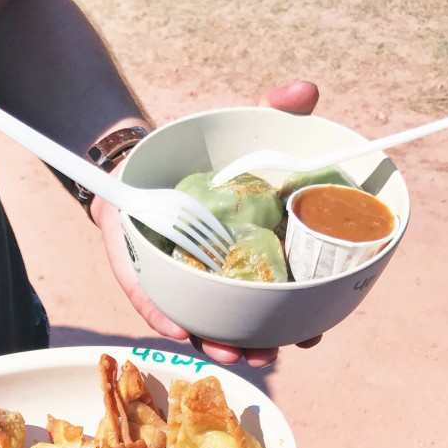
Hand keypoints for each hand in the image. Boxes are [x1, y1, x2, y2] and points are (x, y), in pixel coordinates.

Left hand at [92, 79, 323, 368]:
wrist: (133, 160)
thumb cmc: (194, 158)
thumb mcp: (237, 133)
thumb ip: (272, 113)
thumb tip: (305, 91)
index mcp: (247, 256)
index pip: (280, 299)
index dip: (299, 321)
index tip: (314, 334)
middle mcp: (214, 277)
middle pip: (242, 323)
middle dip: (259, 346)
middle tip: (269, 356)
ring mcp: (177, 281)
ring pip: (198, 324)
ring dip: (214, 344)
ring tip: (229, 355)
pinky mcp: (139, 276)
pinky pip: (151, 301)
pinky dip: (163, 317)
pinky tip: (178, 332)